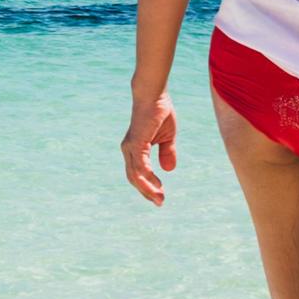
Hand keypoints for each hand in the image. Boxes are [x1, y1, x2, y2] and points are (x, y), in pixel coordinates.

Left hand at [120, 91, 177, 205]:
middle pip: (134, 178)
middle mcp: (129, 150)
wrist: (154, 95)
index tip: (159, 197)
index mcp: (135, 149)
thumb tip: (169, 170)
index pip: (137, 174)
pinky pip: (140, 165)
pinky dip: (147, 177)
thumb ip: (167, 152)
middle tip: (160, 202)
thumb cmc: (159, 112)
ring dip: (148, 189)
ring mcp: (131, 147)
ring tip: (160, 198)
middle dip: (147, 192)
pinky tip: (156, 185)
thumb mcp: (167, 137)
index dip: (147, 186)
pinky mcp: (136, 143)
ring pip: (136, 175)